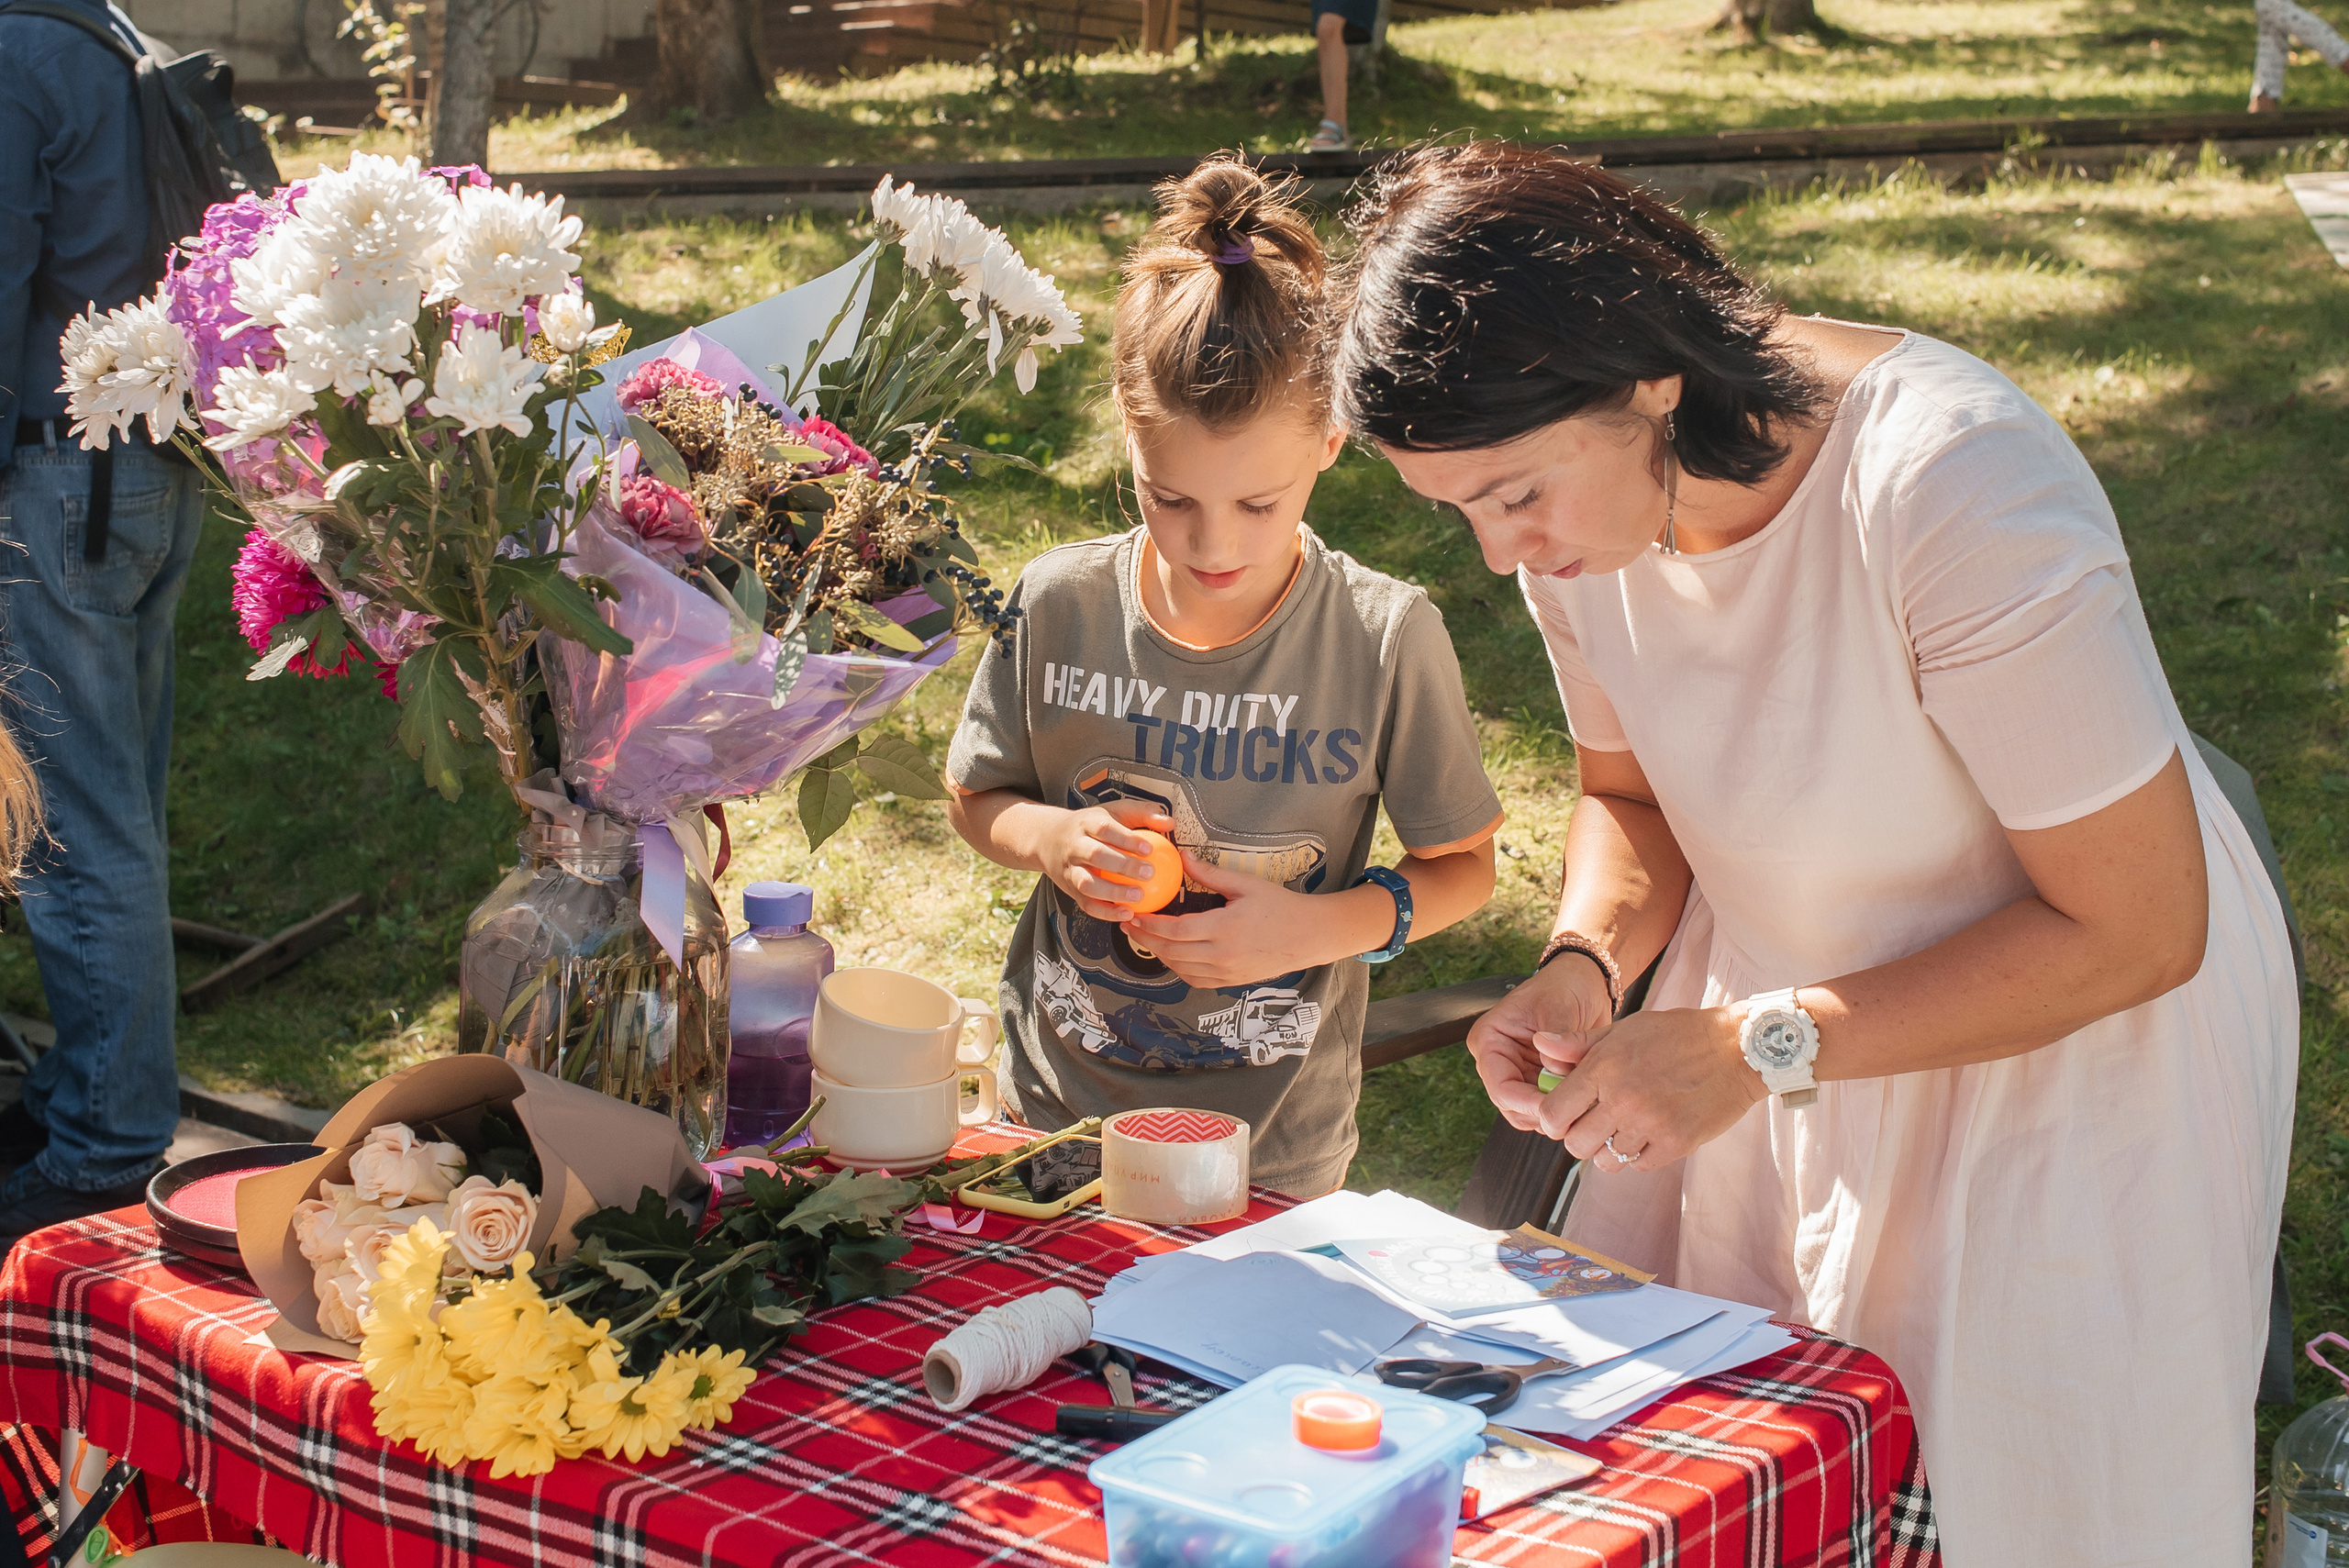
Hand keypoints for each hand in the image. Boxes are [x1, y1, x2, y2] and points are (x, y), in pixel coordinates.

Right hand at [1035, 800, 1177, 922]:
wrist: (1048, 839)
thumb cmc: (1089, 826)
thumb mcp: (1114, 812)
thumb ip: (1143, 814)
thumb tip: (1168, 822)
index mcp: (1086, 823)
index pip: (1105, 828)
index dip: (1126, 839)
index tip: (1148, 848)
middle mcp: (1075, 846)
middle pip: (1095, 855)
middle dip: (1122, 865)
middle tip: (1148, 873)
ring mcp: (1070, 870)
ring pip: (1087, 883)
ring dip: (1113, 893)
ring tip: (1137, 897)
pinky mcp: (1070, 890)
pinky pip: (1087, 904)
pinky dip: (1106, 912)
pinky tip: (1126, 914)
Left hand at [1123, 850, 1338, 987]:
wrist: (1310, 936)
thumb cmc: (1280, 906)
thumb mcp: (1245, 884)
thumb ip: (1209, 874)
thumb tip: (1182, 856)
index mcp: (1225, 928)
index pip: (1175, 930)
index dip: (1150, 925)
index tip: (1134, 914)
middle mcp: (1223, 955)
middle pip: (1171, 952)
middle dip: (1144, 939)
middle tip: (1127, 925)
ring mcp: (1227, 972)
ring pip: (1180, 968)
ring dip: (1158, 954)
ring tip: (1145, 938)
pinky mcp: (1231, 982)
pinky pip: (1195, 979)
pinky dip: (1177, 968)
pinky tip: (1170, 954)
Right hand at [1465, 953, 1615, 1132]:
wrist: (1584, 982)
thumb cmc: (1565, 985)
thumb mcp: (1559, 1006)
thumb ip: (1556, 1040)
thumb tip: (1554, 1073)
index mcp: (1490, 1039)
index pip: (1500, 1085)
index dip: (1526, 1103)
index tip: (1555, 1108)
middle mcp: (1498, 1059)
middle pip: (1511, 1105)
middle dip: (1541, 1113)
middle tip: (1572, 1114)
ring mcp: (1518, 1071)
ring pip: (1527, 1112)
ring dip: (1553, 1114)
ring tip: (1581, 1107)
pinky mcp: (1537, 1079)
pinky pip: (1546, 1106)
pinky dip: (1563, 1108)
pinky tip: (1583, 1102)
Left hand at [1534, 1006, 1762, 1172]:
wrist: (1737, 1048)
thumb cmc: (1677, 1034)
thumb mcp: (1625, 1030)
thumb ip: (1579, 1044)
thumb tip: (1539, 1043)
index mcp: (1604, 1068)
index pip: (1554, 1114)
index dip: (1553, 1120)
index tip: (1564, 1117)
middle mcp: (1623, 1099)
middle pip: (1576, 1145)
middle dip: (1579, 1138)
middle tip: (1594, 1125)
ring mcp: (1651, 1124)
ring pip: (1606, 1160)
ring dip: (1610, 1148)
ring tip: (1624, 1128)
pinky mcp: (1677, 1144)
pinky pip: (1639, 1165)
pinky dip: (1639, 1154)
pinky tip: (1648, 1133)